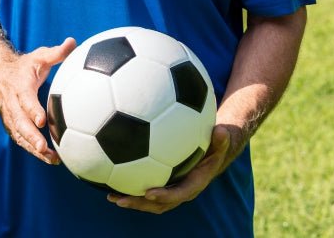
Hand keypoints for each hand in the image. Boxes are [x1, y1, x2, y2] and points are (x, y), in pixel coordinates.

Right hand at [0, 37, 76, 163]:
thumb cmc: (25, 65)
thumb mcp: (39, 56)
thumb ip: (56, 52)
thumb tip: (73, 42)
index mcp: (20, 87)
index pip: (25, 100)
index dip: (32, 110)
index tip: (42, 120)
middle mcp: (12, 104)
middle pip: (19, 123)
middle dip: (31, 137)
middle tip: (44, 147)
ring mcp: (10, 117)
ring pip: (19, 136)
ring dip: (34, 149)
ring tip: (53, 159)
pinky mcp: (11, 125)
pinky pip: (21, 140)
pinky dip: (33, 150)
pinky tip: (51, 158)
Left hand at [108, 124, 235, 213]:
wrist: (213, 155)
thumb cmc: (216, 146)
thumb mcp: (222, 141)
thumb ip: (221, 138)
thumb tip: (221, 130)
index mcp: (194, 184)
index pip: (178, 194)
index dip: (164, 196)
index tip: (148, 192)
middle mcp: (181, 190)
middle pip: (159, 204)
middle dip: (139, 204)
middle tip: (121, 199)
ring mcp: (171, 189)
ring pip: (150, 201)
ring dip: (131, 200)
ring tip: (111, 195)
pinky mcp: (164, 184)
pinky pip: (146, 190)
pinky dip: (131, 187)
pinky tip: (114, 177)